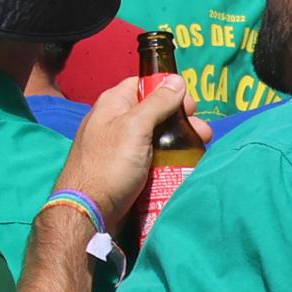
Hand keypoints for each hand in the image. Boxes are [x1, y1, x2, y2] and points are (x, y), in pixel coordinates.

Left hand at [55, 72, 194, 229]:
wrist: (88, 212)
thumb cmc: (110, 165)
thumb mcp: (135, 128)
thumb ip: (157, 103)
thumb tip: (176, 79)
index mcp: (114, 103)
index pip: (144, 85)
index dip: (169, 91)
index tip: (190, 106)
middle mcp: (115, 121)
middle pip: (155, 112)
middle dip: (181, 120)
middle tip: (203, 133)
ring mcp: (120, 147)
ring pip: (156, 137)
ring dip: (179, 142)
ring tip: (200, 151)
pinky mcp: (125, 169)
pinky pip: (150, 158)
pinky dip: (167, 159)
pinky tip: (183, 166)